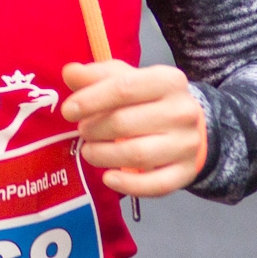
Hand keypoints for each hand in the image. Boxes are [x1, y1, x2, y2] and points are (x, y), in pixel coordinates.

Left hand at [61, 60, 205, 197]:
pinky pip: (155, 185)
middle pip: (124, 123)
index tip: (68, 111)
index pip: (123, 88)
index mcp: (168, 80)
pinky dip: (127, 184)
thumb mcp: (125, 78)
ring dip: (103, 155)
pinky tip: (108, 178)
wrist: (188, 125)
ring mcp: (186, 144)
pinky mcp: (185, 172)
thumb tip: (69, 72)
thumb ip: (95, 75)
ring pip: (137, 155)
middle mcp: (182, 111)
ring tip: (89, 151)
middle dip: (94, 129)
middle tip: (82, 131)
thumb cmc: (148, 99)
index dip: (90, 100)